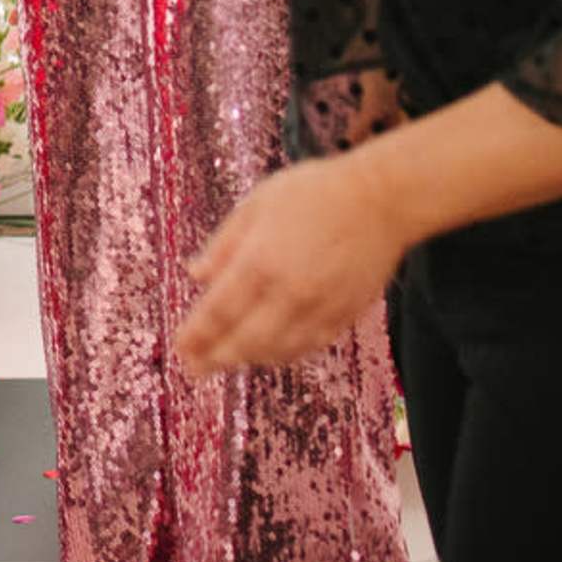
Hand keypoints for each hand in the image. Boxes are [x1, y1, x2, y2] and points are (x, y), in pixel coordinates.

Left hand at [174, 151, 409, 378]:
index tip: (179, 349)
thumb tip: (194, 274)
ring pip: (278, 349)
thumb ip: (223, 245)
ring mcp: (320, 307)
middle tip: (194, 369)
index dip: (196, 336)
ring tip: (226, 361)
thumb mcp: (255, 206)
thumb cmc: (313, 192)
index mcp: (260, 261)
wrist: (381, 199)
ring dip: (248, 359)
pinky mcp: (346, 314)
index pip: (218, 312)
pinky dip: (285, 354)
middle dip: (215, 358)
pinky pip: (310, 345)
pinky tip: (270, 353)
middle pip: (245, 340)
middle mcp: (289, 292)